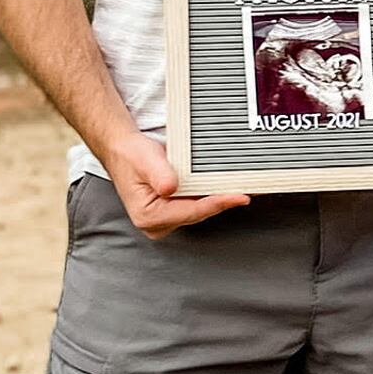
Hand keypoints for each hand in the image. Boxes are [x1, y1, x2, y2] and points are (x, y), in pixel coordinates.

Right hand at [105, 131, 249, 240]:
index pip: (192, 212)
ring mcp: (167, 219)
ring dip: (219, 198)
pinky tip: (226, 187)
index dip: (218, 203)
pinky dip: (212, 194)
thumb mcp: (145, 160)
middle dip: (223, 201)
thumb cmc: (131, 156)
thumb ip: (159, 174)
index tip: (239, 197)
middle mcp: (158, 223)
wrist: (124, 150)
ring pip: (201, 210)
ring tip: (241, 187)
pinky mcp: (174, 211)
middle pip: (200, 213)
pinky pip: (198, 204)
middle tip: (248, 190)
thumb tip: (170, 187)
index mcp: (149, 216)